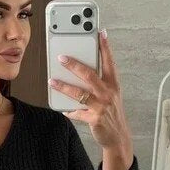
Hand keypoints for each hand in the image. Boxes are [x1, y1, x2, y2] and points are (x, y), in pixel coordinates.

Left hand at [48, 29, 132, 149]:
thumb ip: (98, 84)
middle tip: (61, 57)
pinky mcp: (94, 119)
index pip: (109, 62)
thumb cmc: (111, 113)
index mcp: (113, 85)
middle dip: (74, 65)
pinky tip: (62, 108)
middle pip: (89, 75)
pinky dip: (69, 110)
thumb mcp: (110, 96)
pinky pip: (77, 113)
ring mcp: (101, 106)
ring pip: (79, 93)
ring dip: (63, 86)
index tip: (100, 32)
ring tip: (52, 80)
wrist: (118, 136)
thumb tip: (80, 73)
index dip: (105, 47)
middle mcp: (108, 93)